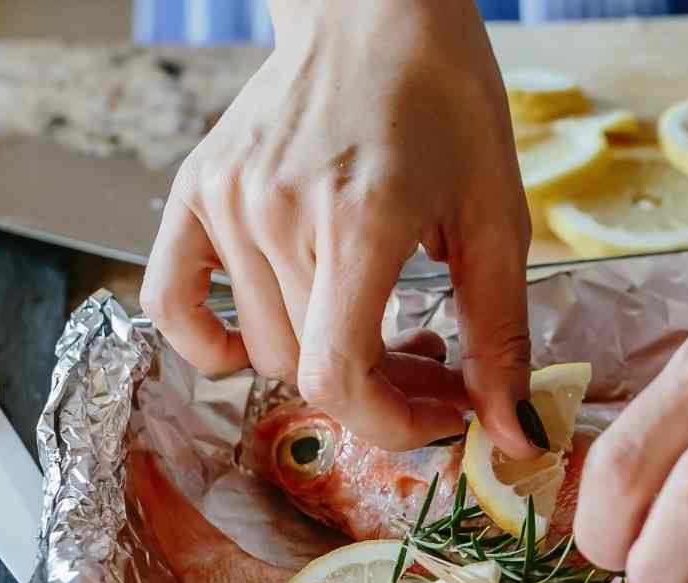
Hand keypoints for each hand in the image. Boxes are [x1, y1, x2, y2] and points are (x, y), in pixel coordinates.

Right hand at [141, 0, 543, 455]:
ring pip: (263, 348)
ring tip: (382, 320)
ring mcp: (227, 200)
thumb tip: (514, 435)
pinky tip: (283, 328)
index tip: (444, 415)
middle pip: (310, 370)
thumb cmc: (448, 105)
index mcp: (360, 219)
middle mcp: (278, 212)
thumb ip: (502, 336)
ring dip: (324, 362)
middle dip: (384, 389)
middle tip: (434, 356)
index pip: (339, 376)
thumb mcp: (499, 220)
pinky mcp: (196, 190)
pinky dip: (216, 342)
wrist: (377, 13)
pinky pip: (172, 302)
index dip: (395, 424)